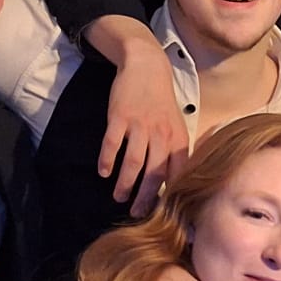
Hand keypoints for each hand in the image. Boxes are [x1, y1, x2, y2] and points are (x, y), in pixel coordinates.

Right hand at [90, 16, 189, 215]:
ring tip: (118, 197)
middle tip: (136, 212)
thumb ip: (174, 152)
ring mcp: (140, 125)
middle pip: (154, 174)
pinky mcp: (120, 117)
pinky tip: (103, 172)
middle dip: (145, 197)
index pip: (177, 174)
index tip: (164, 213)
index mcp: (177, 139)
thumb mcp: (176, 126)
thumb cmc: (161, 102)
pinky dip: (107, 160)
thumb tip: (173, 182)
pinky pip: (112, 143)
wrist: (146, 67)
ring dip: (125, 183)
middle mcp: (161, 135)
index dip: (170, 195)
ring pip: (134, 162)